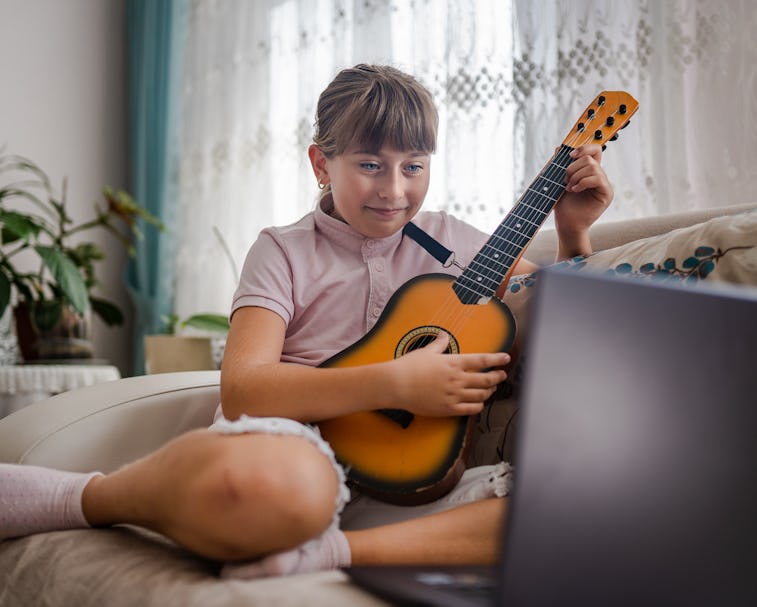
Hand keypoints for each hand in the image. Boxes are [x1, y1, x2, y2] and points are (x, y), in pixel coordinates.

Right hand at [386, 332, 509, 416]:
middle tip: (501, 375)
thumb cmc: (409, 366)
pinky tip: (479, 403)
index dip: (497, 359)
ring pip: (481, 395)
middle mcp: (457, 379)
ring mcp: (454, 395)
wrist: (396, 385)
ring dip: (490, 391)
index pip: (482, 360)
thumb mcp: (426, 351)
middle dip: (497, 377)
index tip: (506, 358)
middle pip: (486, 379)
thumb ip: (439, 344)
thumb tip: (444, 336)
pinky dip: (478, 406)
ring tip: (492, 389)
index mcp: (453, 363)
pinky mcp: (449, 409)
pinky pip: (471, 409)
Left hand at [553, 143, 613, 258]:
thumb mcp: (559, 182)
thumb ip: (560, 165)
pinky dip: (583, 182)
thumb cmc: (563, 206)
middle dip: (573, 167)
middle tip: (564, 180)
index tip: (570, 156)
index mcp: (590, 172)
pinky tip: (574, 190)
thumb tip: (559, 147)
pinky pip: (598, 179)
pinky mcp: (606, 194)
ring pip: (593, 167)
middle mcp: (599, 177)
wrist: (566, 224)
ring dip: (576, 176)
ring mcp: (604, 185)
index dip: (584, 148)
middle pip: (590, 158)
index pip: (595, 150)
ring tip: (569, 187)